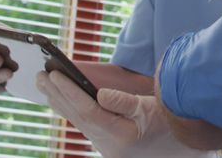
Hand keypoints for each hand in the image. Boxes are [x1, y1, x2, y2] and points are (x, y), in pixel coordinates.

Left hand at [37, 71, 208, 157]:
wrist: (182, 148)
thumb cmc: (172, 123)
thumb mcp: (152, 109)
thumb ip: (125, 102)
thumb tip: (100, 94)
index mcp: (120, 136)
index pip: (87, 110)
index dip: (69, 90)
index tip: (54, 74)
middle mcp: (108, 145)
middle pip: (77, 117)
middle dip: (57, 94)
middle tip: (40, 75)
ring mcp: (106, 147)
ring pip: (78, 122)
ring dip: (60, 102)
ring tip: (44, 85)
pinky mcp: (107, 144)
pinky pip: (84, 124)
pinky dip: (71, 109)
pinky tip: (62, 100)